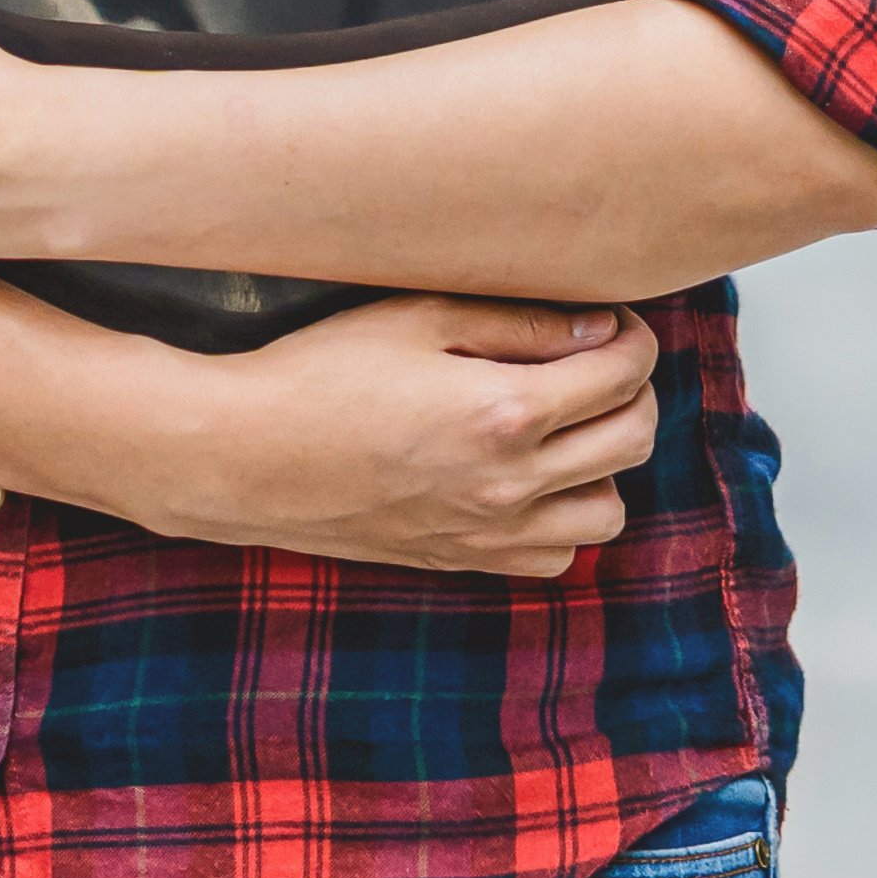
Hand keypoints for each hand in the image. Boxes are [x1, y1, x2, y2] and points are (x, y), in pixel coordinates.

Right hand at [127, 295, 663, 579]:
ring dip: (603, 464)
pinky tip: (526, 481)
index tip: (613, 323)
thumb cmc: (318, 371)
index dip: (633, 338)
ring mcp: (489, 532)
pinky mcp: (462, 560)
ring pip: (608, 511)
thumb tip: (600, 332)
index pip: (623, 374)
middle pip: (633, 440)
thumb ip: (519, 324)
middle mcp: (511, 484)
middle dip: (632, 391)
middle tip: (597, 363)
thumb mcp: (416, 316)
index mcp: (506, 412)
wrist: (243, 456)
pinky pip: (555, 557)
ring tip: (565, 428)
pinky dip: (561, 520)